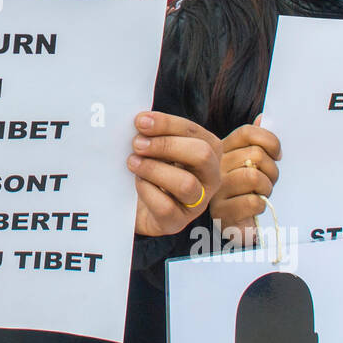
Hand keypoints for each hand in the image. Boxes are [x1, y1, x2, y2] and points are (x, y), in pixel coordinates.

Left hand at [127, 112, 221, 236]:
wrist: (134, 205)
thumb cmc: (149, 169)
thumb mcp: (155, 147)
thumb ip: (153, 133)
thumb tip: (141, 120)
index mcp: (208, 151)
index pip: (194, 132)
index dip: (167, 124)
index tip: (140, 121)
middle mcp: (210, 177)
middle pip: (202, 155)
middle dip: (166, 145)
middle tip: (137, 144)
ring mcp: (197, 203)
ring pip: (186, 184)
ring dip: (154, 169)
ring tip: (133, 162)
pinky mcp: (177, 222)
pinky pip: (166, 207)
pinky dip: (147, 191)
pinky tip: (137, 183)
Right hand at [210, 117, 280, 244]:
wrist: (236, 228)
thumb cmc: (246, 193)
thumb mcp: (253, 165)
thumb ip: (257, 142)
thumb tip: (264, 117)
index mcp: (223, 150)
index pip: (247, 132)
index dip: (269, 140)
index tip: (278, 155)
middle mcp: (216, 166)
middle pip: (254, 155)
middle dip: (271, 171)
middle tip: (269, 181)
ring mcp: (216, 189)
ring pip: (253, 177)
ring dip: (266, 189)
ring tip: (262, 195)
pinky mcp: (220, 212)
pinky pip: (252, 201)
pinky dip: (260, 206)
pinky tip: (254, 210)